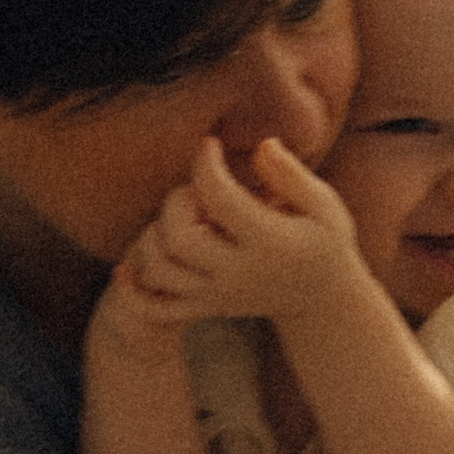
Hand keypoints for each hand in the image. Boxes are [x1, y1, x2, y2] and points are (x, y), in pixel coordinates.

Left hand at [116, 133, 362, 331]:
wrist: (321, 301)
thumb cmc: (322, 241)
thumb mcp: (324, 205)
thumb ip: (292, 176)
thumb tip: (263, 146)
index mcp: (269, 243)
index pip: (220, 199)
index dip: (206, 164)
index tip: (210, 145)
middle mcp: (238, 273)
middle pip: (180, 237)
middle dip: (178, 201)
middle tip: (197, 190)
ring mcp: (217, 295)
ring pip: (160, 269)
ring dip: (156, 236)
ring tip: (184, 221)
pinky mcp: (204, 308)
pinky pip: (154, 308)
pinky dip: (133, 288)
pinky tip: (129, 266)